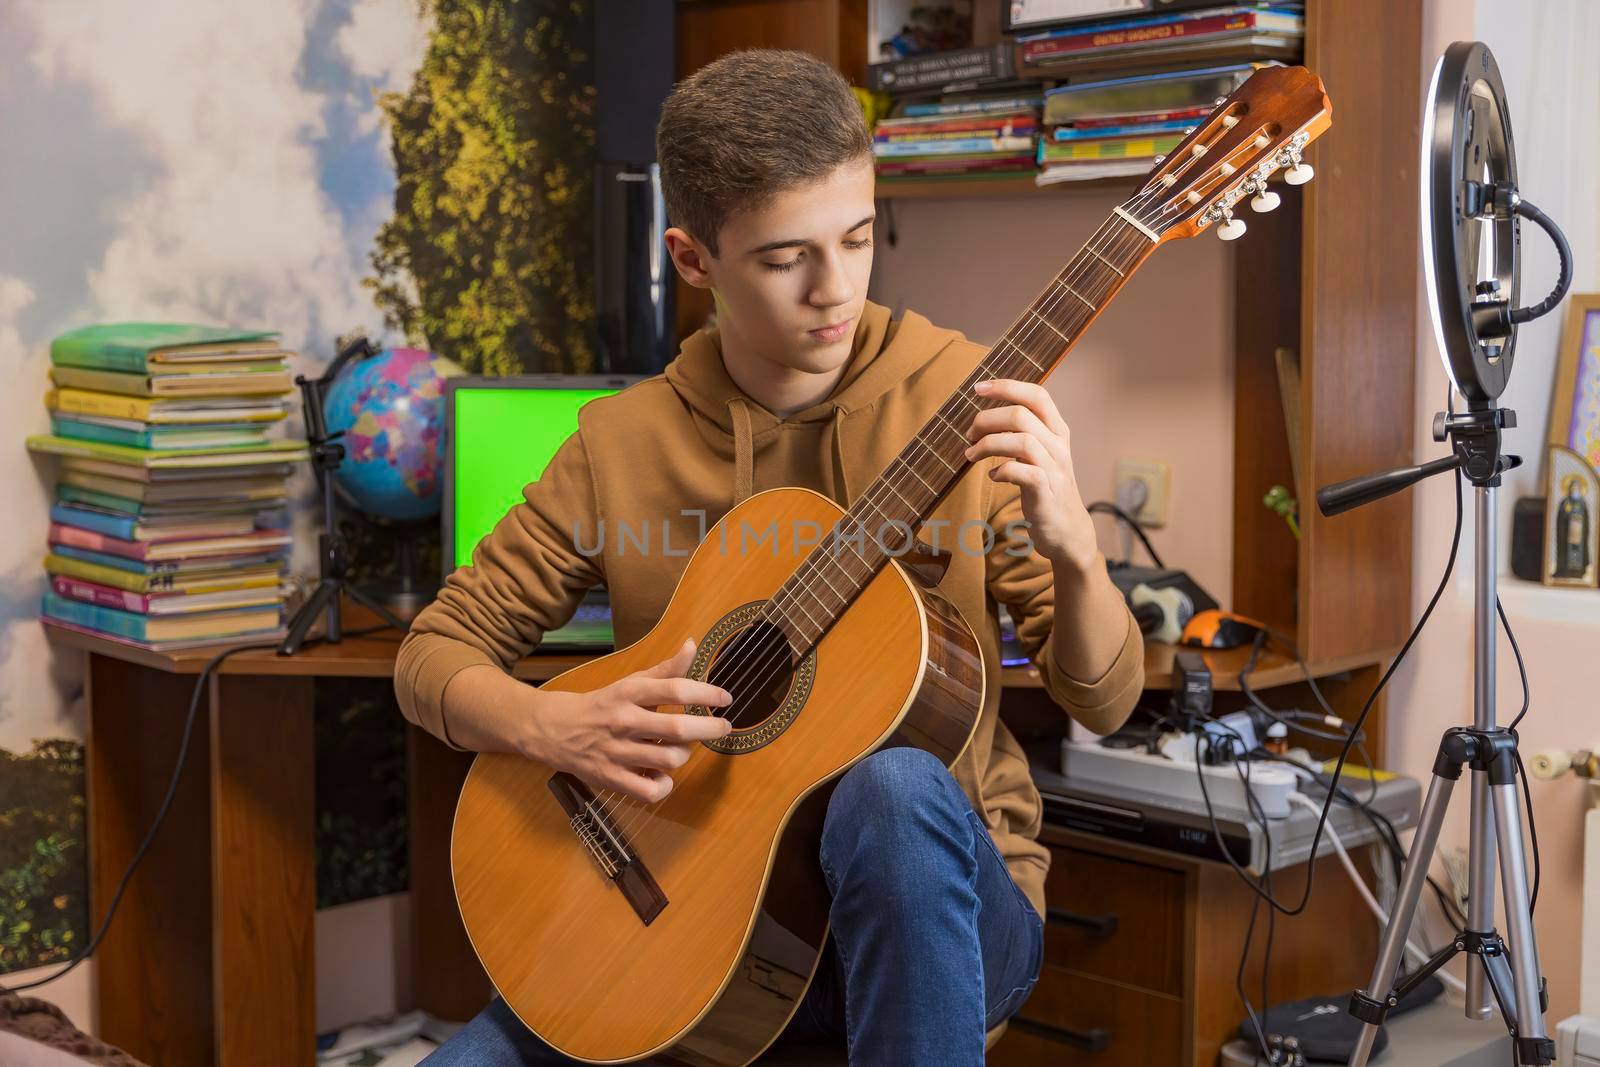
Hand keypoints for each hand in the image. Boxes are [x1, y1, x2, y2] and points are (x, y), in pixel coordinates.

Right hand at [523, 638, 732, 802]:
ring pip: (669, 759)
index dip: (707, 693)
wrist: (553, 729)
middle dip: (710, 728)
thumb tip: (693, 645)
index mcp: (629, 693)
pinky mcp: (610, 778)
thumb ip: (665, 670)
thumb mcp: (631, 683)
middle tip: (723, 727)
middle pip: (678, 728)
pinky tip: (662, 774)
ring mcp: (617, 752)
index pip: (676, 689)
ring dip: (683, 754)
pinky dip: (664, 786)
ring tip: (681, 748)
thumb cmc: (603, 705)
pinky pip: (650, 790)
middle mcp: (624, 721)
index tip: (726, 698)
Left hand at [963, 378, 1096, 569]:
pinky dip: (1001, 470)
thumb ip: (1023, 433)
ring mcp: (1055, 470)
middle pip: (1020, 415)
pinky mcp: (1047, 493)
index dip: (1007, 386)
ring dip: (987, 444)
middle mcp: (1059, 446)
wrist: (1068, 531)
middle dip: (986, 419)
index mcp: (1057, 431)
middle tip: (969, 434)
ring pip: (1022, 441)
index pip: (1037, 395)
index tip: (978, 388)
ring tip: (971, 455)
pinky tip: (993, 476)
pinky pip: (1022, 473)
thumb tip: (987, 416)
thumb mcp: (1040, 454)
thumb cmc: (1046, 488)